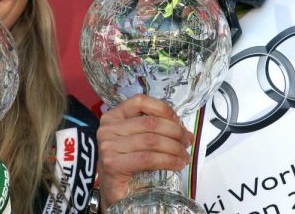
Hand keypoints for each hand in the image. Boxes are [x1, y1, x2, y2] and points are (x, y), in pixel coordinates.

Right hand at [96, 95, 192, 209]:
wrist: (114, 194)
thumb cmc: (128, 166)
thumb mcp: (139, 141)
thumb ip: (154, 130)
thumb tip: (184, 131)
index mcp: (113, 117)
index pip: (140, 101)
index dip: (164, 109)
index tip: (179, 123)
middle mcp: (107, 129)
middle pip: (150, 123)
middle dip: (175, 132)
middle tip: (187, 143)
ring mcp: (108, 146)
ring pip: (152, 140)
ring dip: (174, 148)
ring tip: (184, 156)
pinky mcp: (113, 164)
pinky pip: (148, 158)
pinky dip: (168, 160)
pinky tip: (177, 164)